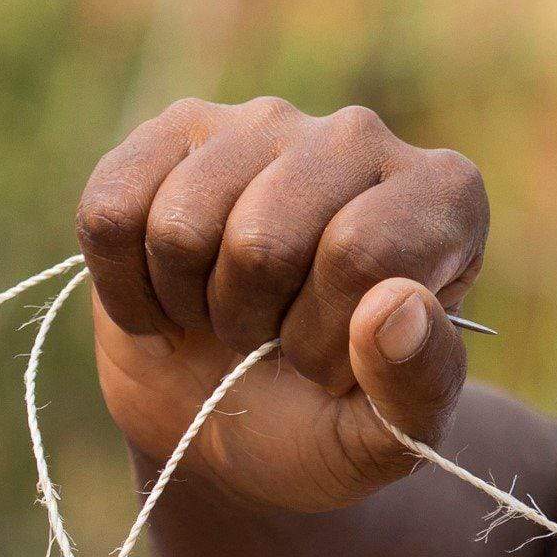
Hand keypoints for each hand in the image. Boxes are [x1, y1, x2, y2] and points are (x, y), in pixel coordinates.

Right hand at [78, 97, 487, 512]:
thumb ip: (420, 381)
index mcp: (445, 196)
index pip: (359, 253)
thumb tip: (397, 307)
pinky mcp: (177, 132)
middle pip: (263, 239)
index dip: (324, 338)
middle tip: (274, 341)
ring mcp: (267, 122)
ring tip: (229, 313)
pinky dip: (126, 285)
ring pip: (182, 225)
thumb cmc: (330, 421)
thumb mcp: (393, 434)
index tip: (332, 365)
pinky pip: (112, 212)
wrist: (236, 422)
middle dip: (253, 322)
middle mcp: (363, 138)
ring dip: (191, 303)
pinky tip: (171, 295)